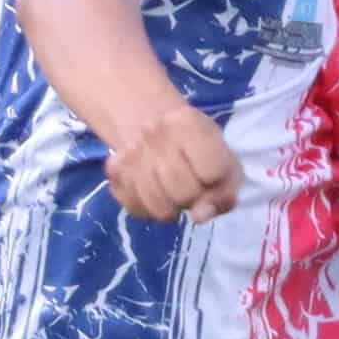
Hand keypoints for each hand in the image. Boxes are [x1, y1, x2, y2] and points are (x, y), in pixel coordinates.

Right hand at [106, 104, 241, 223]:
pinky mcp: (113, 172)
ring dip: (171, 208)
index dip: (215, 181)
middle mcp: (152, 132)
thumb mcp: (225, 163)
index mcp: (188, 122)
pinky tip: (154, 192)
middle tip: (190, 183)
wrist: (151, 126)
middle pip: (184, 193)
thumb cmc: (198, 150)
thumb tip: (199, 216)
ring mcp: (129, 152)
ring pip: (159, 208)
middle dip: (192, 197)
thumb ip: (223, 193)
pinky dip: (150, 210)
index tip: (210, 172)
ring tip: (172, 190)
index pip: (212, 172)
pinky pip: (137, 210)